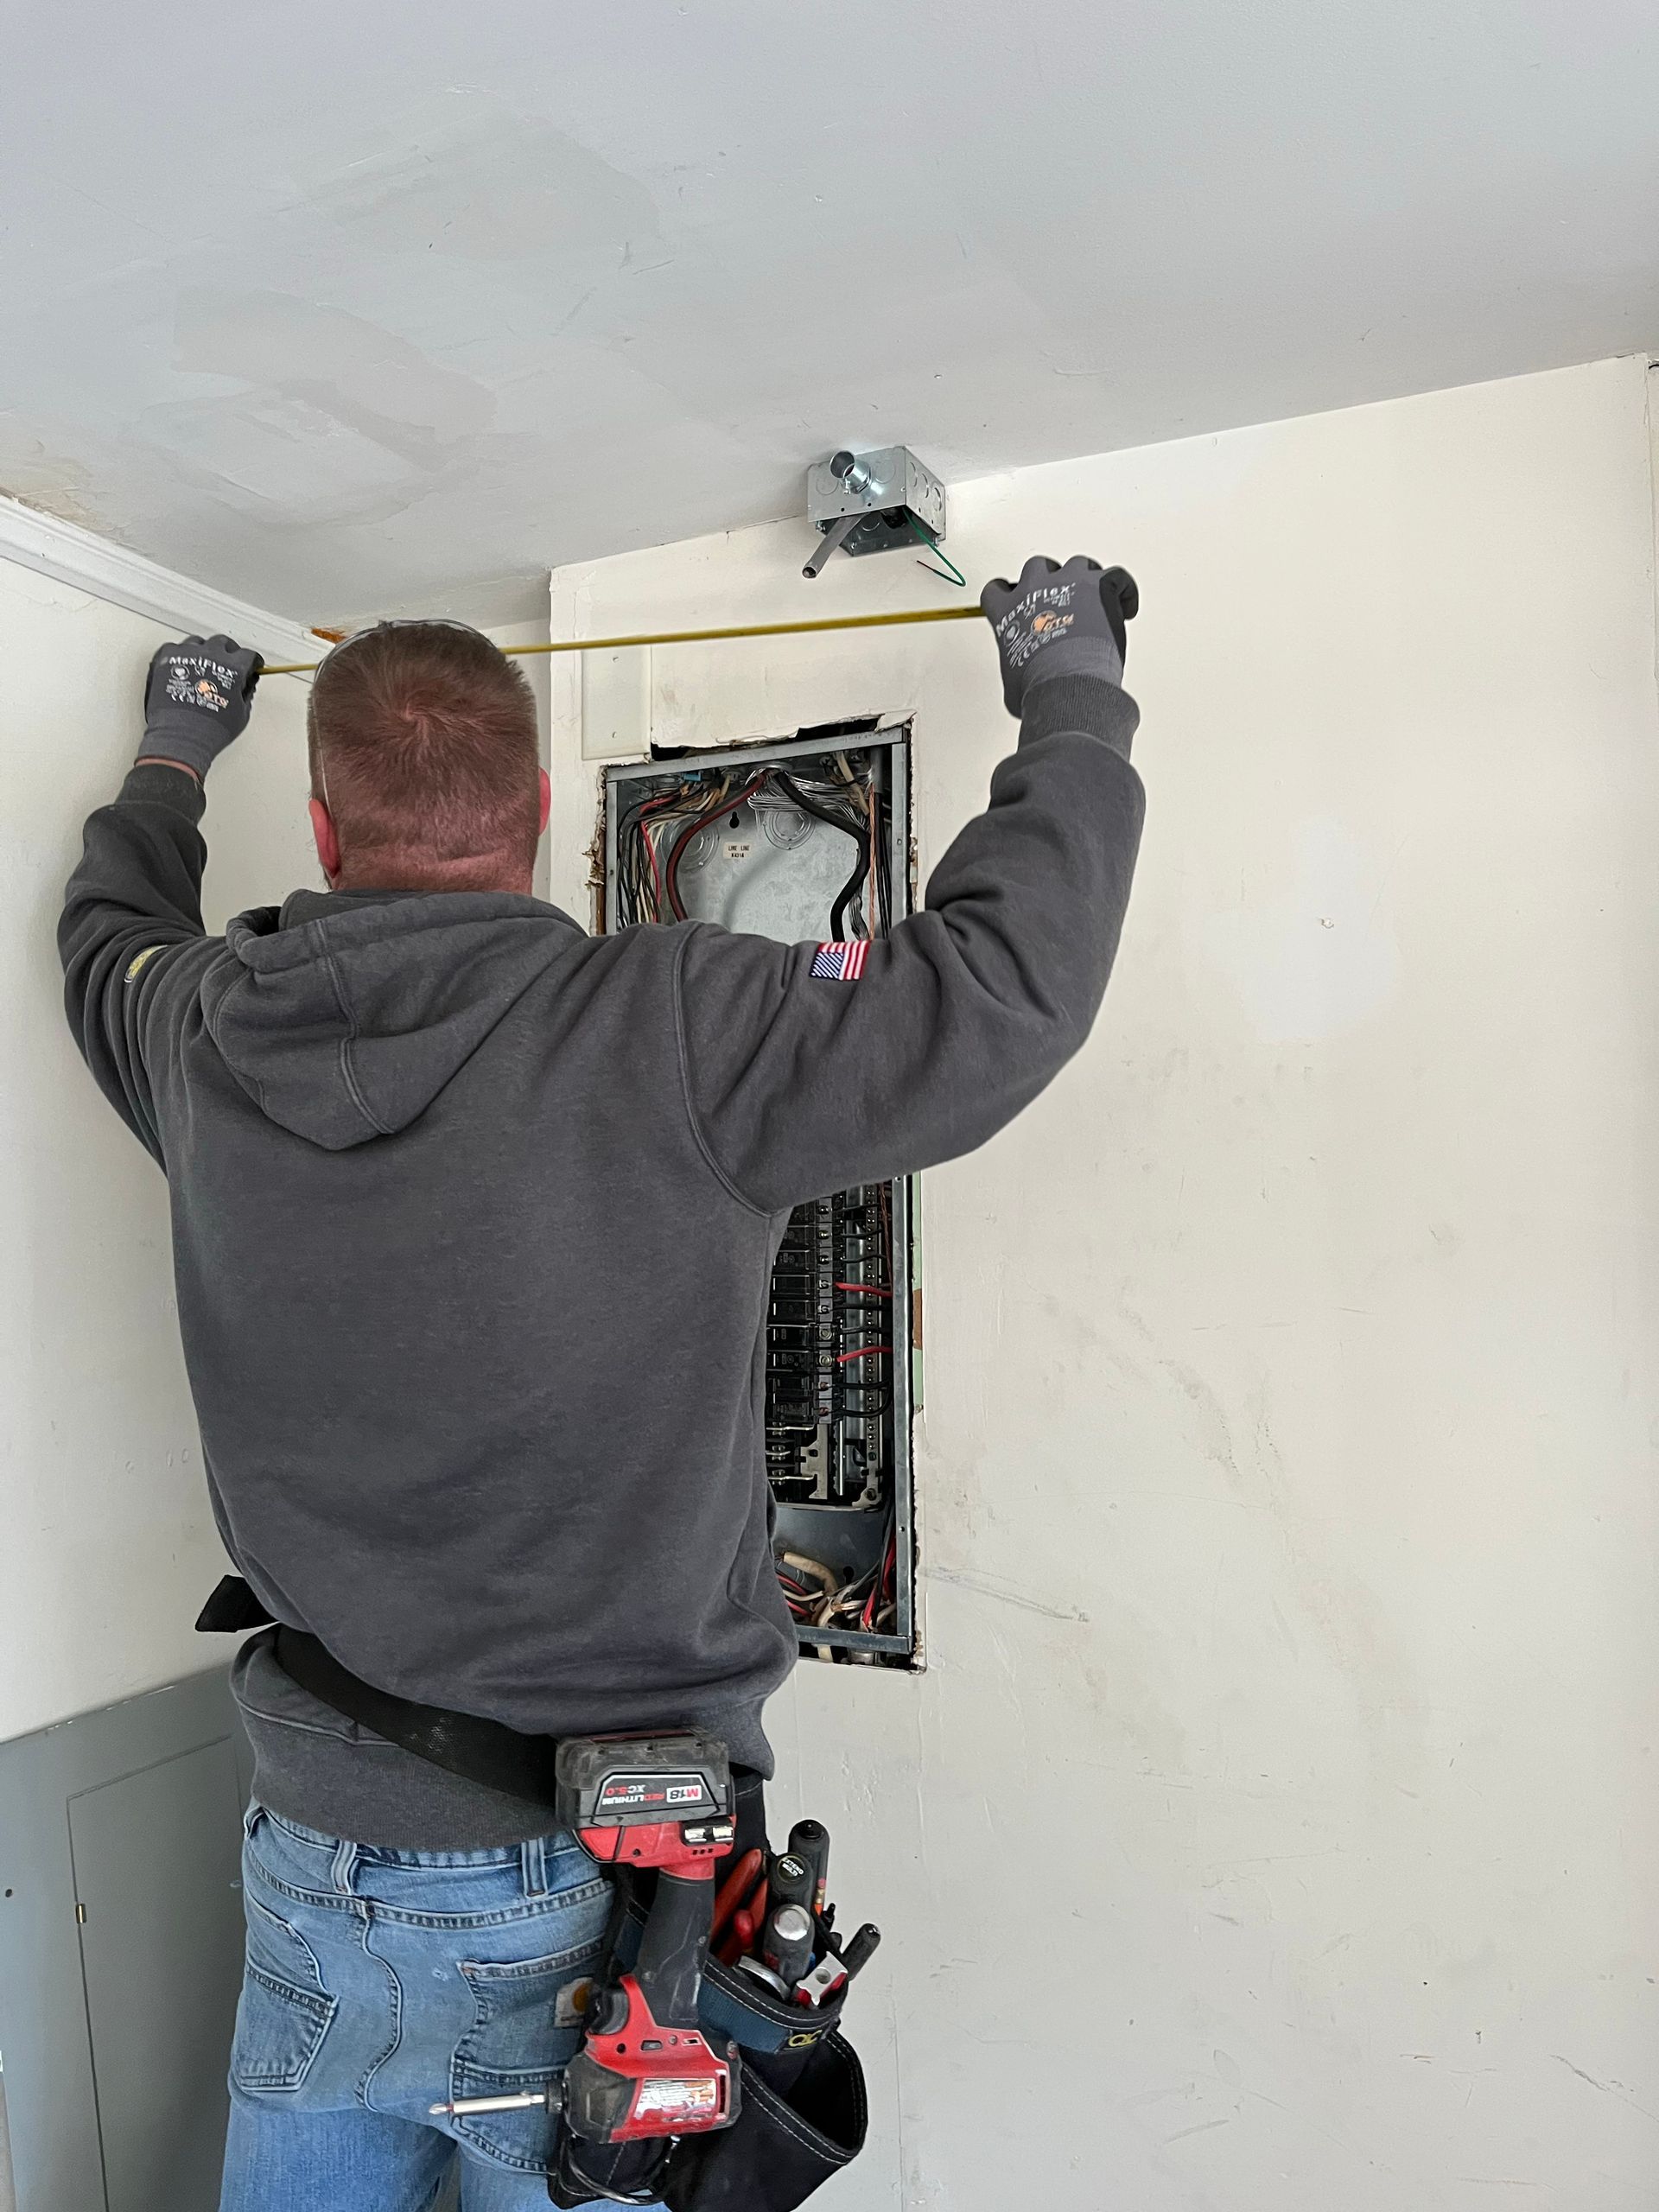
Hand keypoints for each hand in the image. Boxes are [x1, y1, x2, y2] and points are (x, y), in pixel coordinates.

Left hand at [137, 634, 263, 778]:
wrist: (180, 737)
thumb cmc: (209, 730)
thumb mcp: (241, 715)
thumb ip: (245, 694)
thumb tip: (245, 686)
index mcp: (233, 668)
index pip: (248, 655)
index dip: (252, 662)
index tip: (251, 665)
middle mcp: (210, 656)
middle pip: (222, 642)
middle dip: (228, 652)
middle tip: (227, 662)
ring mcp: (186, 655)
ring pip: (197, 642)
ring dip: (203, 651)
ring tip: (202, 664)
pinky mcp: (165, 660)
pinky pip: (174, 649)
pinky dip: (180, 656)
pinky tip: (183, 666)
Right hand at [981, 557, 1137, 717]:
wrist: (1067, 686)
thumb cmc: (1040, 686)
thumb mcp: (1012, 683)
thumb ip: (1014, 669)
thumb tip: (1022, 683)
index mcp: (1008, 611)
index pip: (996, 589)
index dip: (1007, 593)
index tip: (1016, 597)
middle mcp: (1035, 587)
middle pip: (1038, 566)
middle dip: (1049, 579)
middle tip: (1061, 599)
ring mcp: (1069, 582)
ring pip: (1079, 564)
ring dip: (1086, 579)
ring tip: (1096, 600)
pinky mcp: (1100, 585)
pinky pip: (1117, 576)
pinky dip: (1124, 591)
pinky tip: (1125, 608)